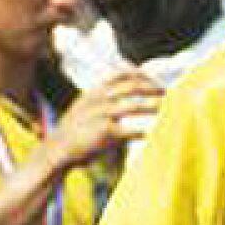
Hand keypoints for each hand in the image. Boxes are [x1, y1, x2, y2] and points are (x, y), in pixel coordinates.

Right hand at [48, 70, 162, 168]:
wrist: (57, 150)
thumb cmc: (76, 131)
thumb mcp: (86, 108)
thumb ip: (104, 99)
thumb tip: (129, 94)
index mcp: (94, 92)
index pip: (120, 74)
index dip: (141, 75)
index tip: (155, 80)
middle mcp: (97, 99)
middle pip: (131, 87)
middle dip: (152, 88)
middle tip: (167, 93)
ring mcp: (100, 115)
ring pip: (133, 106)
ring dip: (153, 106)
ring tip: (168, 109)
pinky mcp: (104, 133)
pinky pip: (130, 130)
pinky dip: (144, 131)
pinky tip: (154, 134)